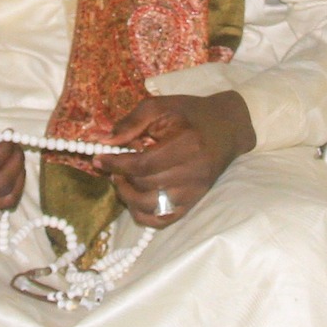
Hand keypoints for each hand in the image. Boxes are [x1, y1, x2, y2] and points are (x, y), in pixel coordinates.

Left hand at [92, 93, 256, 225]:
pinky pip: (163, 220)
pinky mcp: (193, 202)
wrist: (227, 128)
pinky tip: (134, 198)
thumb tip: (105, 142)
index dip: (117, 164)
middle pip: (145, 185)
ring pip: (151, 207)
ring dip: (128, 196)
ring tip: (122, 180)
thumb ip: (132, 123)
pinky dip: (142, 214)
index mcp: (187, 144)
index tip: (99, 158)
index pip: (144, 163)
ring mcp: (194, 191)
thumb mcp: (161, 106)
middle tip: (112, 166)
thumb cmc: (191, 114)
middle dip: (121, 176)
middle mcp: (193, 172)